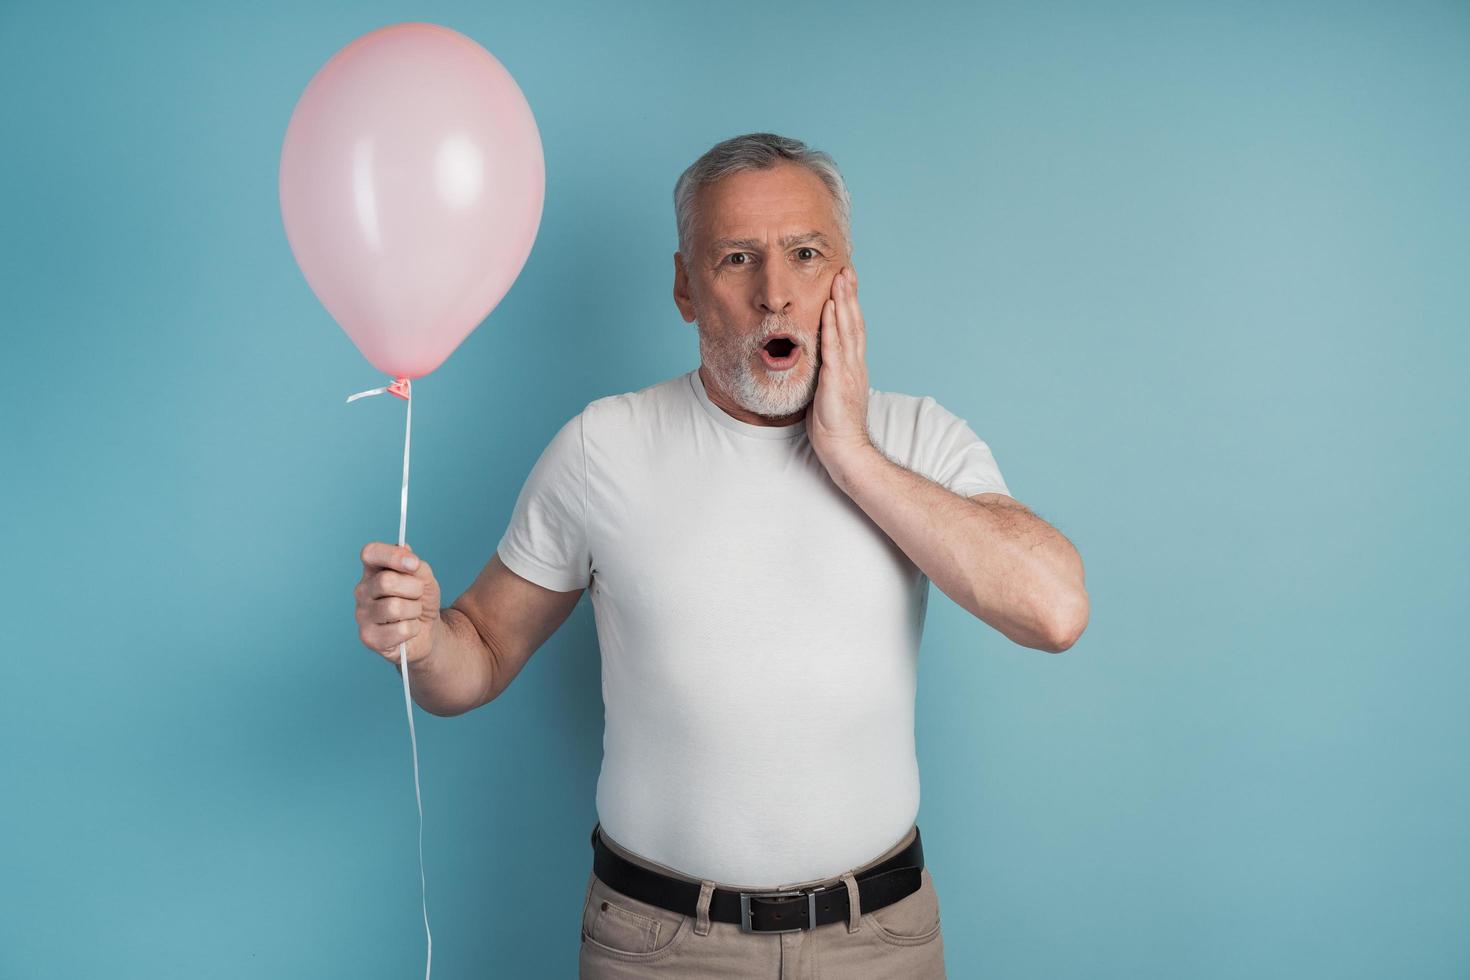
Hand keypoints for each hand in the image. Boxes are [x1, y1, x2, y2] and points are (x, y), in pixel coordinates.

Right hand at [354, 542, 441, 665]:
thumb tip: (405, 549)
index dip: (392, 556)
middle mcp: (362, 590)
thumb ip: (416, 565)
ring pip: (394, 607)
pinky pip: (400, 630)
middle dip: (413, 589)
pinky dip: (413, 629)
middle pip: (385, 581)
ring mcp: (362, 614)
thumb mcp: (425, 579)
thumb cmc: (421, 600)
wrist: (428, 630)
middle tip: (418, 596)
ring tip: (413, 613)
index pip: (370, 553)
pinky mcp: (368, 637)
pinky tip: (408, 629)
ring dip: (414, 610)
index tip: (414, 564)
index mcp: (373, 570)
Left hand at [807, 265, 873, 472]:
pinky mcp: (837, 380)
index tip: (846, 285)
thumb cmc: (835, 428)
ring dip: (842, 302)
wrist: (846, 450)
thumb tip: (818, 365)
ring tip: (840, 278)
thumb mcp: (830, 394)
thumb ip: (828, 376)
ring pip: (846, 329)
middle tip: (846, 270)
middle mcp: (855, 365)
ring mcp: (848, 371)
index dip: (850, 306)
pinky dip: (831, 326)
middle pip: (853, 322)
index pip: (853, 330)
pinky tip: (829, 309)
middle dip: (849, 295)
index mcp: (853, 368)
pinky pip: (833, 348)